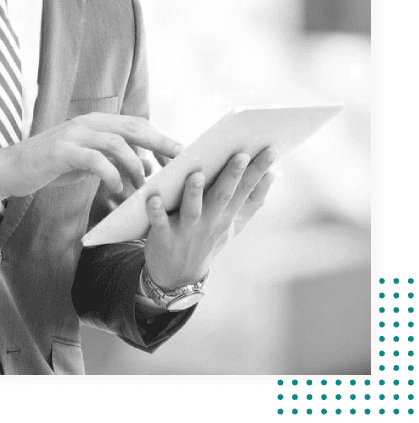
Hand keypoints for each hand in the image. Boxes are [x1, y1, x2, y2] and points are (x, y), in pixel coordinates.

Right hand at [0, 113, 181, 201]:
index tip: (181, 152)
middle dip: (160, 143)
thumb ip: (113, 159)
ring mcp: (74, 134)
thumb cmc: (51, 166)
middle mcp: (87, 122)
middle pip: (133, 127)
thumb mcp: (87, 161)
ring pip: (117, 143)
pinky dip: (111, 174)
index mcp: (95, 122)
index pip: (136, 124)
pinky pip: (95, 160)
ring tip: (142, 186)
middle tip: (179, 160)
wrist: (12, 169)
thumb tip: (145, 166)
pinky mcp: (62, 151)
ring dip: (135, 166)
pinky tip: (117, 188)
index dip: (159, 136)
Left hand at [143, 146, 278, 289]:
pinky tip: (154, 199)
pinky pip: (159, 223)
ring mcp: (187, 231)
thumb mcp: (234, 224)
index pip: (245, 190)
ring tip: (196, 175)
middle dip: (232, 176)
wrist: (178, 277)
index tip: (271, 149)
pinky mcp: (163, 238)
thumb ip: (253, 200)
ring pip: (191, 210)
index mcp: (227, 216)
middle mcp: (210, 222)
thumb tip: (273, 173)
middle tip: (241, 154)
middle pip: (222, 197)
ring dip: (193, 193)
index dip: (258, 170)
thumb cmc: (207, 239)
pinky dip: (156, 212)